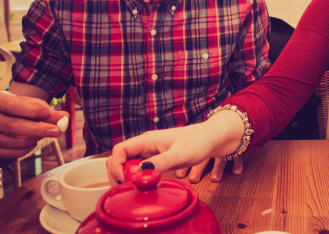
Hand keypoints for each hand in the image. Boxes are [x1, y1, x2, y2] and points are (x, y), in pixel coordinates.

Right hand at [0, 91, 67, 160]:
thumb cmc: (21, 113)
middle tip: (56, 131)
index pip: (12, 104)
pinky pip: (9, 153)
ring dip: (32, 140)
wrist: (2, 128)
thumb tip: (65, 118)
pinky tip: (31, 143)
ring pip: (12, 141)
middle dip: (37, 129)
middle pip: (12, 125)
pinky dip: (25, 149)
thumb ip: (51, 113)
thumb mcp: (35, 109)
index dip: (31, 110)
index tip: (48, 114)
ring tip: (41, 135)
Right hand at [106, 112, 244, 185]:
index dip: (116, 165)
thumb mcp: (179, 154)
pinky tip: (144, 184)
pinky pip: (139, 169)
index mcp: (147, 139)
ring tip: (135, 188)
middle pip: (119, 158)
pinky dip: (137, 177)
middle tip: (126, 188)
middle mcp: (145, 145)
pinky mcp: (157, 159)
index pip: (119, 150)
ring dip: (126, 176)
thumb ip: (160, 163)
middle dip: (117, 173)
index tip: (124, 180)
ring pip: (128, 164)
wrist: (212, 138)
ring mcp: (150, 152)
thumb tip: (139, 171)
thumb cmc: (198, 141)